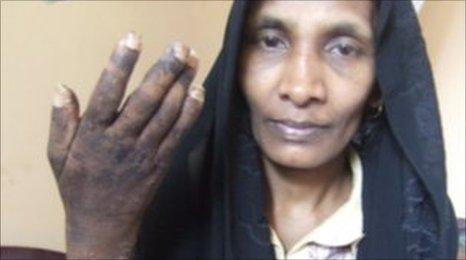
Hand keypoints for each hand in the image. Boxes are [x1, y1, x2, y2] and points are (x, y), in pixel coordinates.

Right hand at [47, 32, 203, 258]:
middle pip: (146, 100)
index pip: (107, 93)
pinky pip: (179, 134)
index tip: (131, 39)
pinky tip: (198, 92)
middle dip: (164, 70)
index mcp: (93, 135)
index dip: (120, 65)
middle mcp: (121, 140)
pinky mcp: (161, 162)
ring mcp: (144, 152)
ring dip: (182, 85)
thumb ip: (61, 122)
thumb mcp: (58, 156)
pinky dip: (191, 112)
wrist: (104, 225)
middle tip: (179, 47)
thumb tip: (62, 88)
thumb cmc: (79, 187)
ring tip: (191, 59)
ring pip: (167, 113)